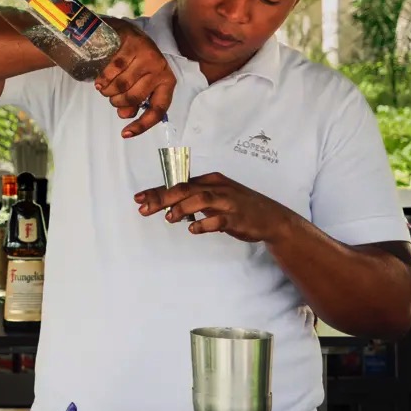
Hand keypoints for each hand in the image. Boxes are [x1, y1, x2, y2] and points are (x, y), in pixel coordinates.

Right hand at [95, 19, 177, 137]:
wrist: (127, 32)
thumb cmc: (135, 63)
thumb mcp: (140, 83)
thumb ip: (135, 101)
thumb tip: (125, 114)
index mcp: (167, 82)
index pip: (158, 110)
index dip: (142, 125)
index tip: (125, 134)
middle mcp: (160, 69)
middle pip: (133, 98)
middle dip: (117, 102)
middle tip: (112, 98)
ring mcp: (146, 56)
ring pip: (121, 86)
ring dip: (108, 91)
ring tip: (105, 88)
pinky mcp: (132, 45)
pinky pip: (112, 70)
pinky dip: (102, 79)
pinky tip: (99, 81)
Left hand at [133, 171, 295, 242]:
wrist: (271, 218)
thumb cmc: (239, 207)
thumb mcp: (216, 198)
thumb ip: (193, 201)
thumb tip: (167, 206)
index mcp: (210, 180)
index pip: (179, 183)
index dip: (157, 191)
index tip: (138, 198)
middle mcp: (218, 188)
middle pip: (185, 189)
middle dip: (162, 198)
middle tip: (144, 208)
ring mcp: (228, 202)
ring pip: (201, 199)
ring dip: (182, 208)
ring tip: (168, 218)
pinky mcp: (237, 218)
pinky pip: (219, 221)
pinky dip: (205, 224)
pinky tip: (193, 229)